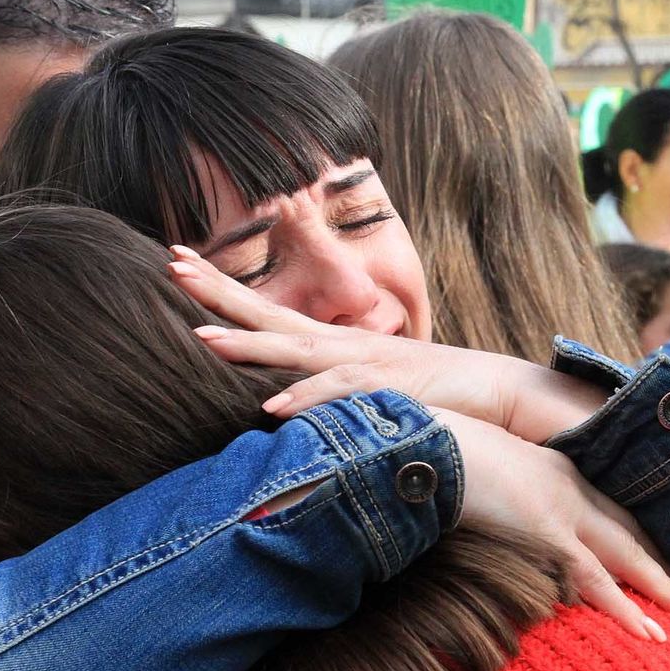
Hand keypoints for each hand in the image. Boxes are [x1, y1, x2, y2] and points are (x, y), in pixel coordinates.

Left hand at [169, 246, 607, 443]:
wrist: (498, 390)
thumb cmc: (431, 392)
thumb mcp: (370, 387)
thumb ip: (330, 389)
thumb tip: (288, 399)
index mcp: (332, 343)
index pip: (267, 310)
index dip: (222, 289)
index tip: (178, 263)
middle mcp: (341, 343)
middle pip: (270, 313)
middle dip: (219, 290)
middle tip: (171, 264)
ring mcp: (363, 361)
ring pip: (296, 349)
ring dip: (250, 345)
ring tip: (201, 339)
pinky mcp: (387, 387)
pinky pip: (340, 393)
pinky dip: (308, 398)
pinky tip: (274, 407)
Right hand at [435, 408, 669, 637]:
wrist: (429, 445)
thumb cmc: (445, 459)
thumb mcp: (487, 479)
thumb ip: (507, 504)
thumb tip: (509, 530)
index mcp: (560, 473)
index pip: (614, 515)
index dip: (643, 546)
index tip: (666, 570)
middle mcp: (572, 488)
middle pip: (633, 535)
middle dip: (667, 571)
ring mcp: (563, 508)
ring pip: (627, 558)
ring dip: (663, 590)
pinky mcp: (548, 529)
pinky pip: (595, 578)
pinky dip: (624, 607)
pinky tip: (649, 631)